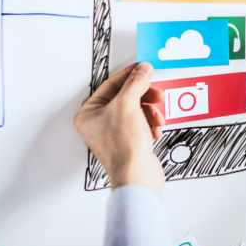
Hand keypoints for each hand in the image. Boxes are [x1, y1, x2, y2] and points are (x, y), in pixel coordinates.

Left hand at [74, 62, 166, 195]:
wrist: (137, 176)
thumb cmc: (124, 147)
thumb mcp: (128, 104)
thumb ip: (136, 82)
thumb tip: (141, 70)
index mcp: (88, 114)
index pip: (110, 85)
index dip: (130, 75)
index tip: (143, 69)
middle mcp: (97, 124)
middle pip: (125, 98)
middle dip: (144, 96)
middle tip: (157, 94)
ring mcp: (113, 134)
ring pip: (135, 111)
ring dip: (149, 112)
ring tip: (157, 118)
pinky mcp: (127, 142)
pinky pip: (140, 124)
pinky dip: (150, 124)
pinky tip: (155, 130)